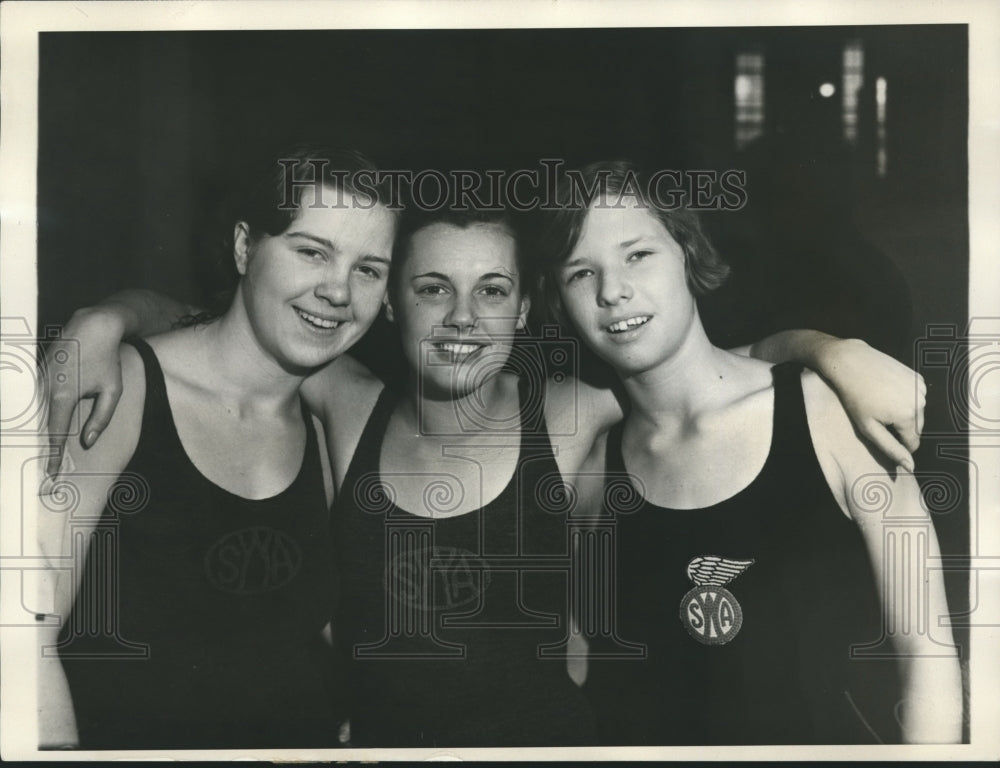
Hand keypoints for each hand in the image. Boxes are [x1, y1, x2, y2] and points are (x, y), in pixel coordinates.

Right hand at [44, 306, 126, 475]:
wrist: (93, 326)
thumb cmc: (107, 359)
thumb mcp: (112, 391)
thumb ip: (100, 418)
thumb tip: (87, 441)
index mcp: (62, 395)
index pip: (55, 433)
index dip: (53, 456)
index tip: (51, 474)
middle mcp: (45, 388)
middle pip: (38, 426)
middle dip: (39, 451)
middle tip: (40, 475)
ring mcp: (38, 378)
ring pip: (33, 413)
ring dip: (34, 434)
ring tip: (35, 457)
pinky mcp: (37, 371)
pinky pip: (34, 399)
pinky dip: (34, 415)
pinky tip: (34, 429)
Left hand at [815, 337, 925, 469]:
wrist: (851, 362)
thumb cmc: (855, 397)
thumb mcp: (868, 428)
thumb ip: (891, 448)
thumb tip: (911, 467)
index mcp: (908, 417)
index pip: (912, 443)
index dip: (898, 443)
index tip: (882, 435)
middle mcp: (920, 402)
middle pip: (917, 428)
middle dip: (901, 428)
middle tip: (878, 417)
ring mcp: (921, 388)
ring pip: (917, 412)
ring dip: (903, 413)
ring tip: (881, 404)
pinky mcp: (918, 377)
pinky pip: (916, 397)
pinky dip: (905, 398)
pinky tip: (887, 392)